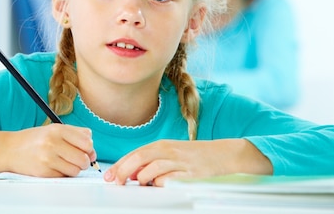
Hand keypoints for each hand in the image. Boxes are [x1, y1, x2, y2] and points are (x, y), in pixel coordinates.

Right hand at [0, 124, 96, 177]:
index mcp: (57, 129)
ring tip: (65, 163)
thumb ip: (74, 134)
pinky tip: (55, 168)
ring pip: (76, 170)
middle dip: (84, 161)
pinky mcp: (44, 172)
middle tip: (78, 160)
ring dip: (74, 169)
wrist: (10, 149)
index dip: (89, 149)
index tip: (86, 150)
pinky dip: (63, 174)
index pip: (87, 141)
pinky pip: (64, 177)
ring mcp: (48, 158)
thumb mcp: (53, 129)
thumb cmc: (33, 139)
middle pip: (83, 158)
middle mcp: (53, 143)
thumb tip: (92, 147)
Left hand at [104, 139, 271, 186]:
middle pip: (140, 158)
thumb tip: (130, 174)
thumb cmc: (195, 157)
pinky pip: (172, 178)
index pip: (135, 154)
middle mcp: (169, 151)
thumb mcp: (171, 155)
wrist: (226, 155)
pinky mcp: (191, 174)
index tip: (108, 176)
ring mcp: (180, 162)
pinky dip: (162, 183)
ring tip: (139, 184)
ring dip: (142, 178)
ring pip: (153, 168)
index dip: (119, 165)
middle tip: (115, 182)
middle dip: (124, 171)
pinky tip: (158, 186)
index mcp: (162, 146)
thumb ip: (151, 163)